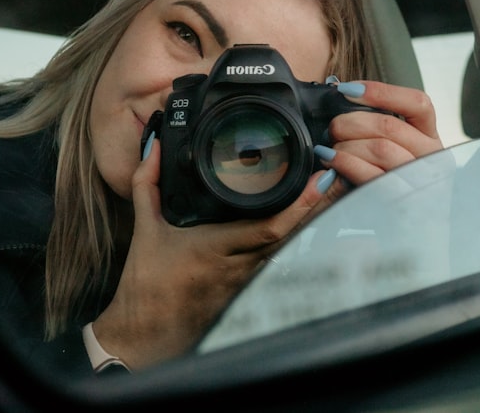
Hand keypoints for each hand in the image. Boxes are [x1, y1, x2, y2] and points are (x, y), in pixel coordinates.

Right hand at [91, 135, 332, 369]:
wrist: (147, 331)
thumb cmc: (146, 285)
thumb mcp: (145, 228)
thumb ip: (147, 183)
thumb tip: (154, 148)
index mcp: (215, 247)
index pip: (268, 227)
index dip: (299, 205)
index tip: (319, 180)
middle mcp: (237, 265)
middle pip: (289, 234)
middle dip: (315, 206)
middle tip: (334, 176)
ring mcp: (244, 279)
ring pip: (286, 247)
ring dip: (307, 221)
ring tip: (326, 191)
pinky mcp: (244, 289)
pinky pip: (274, 259)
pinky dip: (290, 238)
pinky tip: (302, 220)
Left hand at [319, 80, 442, 197]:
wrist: (401, 233)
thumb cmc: (385, 183)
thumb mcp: (389, 149)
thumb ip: (373, 123)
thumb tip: (341, 89)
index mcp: (430, 138)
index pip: (418, 103)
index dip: (381, 92)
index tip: (347, 91)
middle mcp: (432, 158)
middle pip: (389, 125)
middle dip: (350, 122)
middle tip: (332, 128)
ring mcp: (420, 182)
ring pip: (380, 148)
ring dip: (346, 144)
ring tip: (329, 149)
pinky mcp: (403, 202)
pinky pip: (371, 176)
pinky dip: (345, 164)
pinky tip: (331, 161)